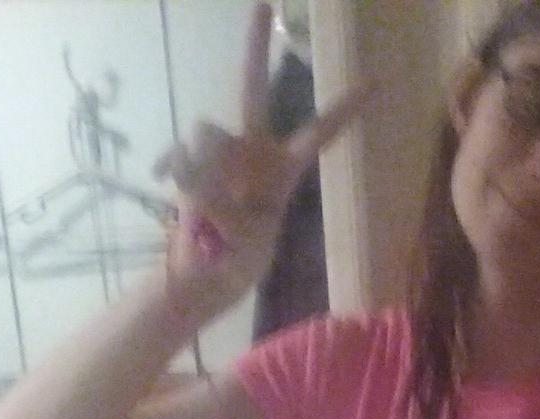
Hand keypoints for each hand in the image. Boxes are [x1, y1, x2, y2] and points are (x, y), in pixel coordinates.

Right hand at [152, 2, 367, 308]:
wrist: (206, 271)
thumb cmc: (236, 258)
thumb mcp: (240, 238)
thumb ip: (220, 200)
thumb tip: (192, 168)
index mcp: (284, 170)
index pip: (320, 133)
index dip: (345, 108)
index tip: (377, 82)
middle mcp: (252, 149)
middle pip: (254, 89)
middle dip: (254, 46)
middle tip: (262, 2)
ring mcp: (219, 151)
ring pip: (207, 133)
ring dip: (203, 166)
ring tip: (205, 207)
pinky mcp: (189, 159)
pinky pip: (178, 151)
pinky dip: (172, 167)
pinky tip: (162, 182)